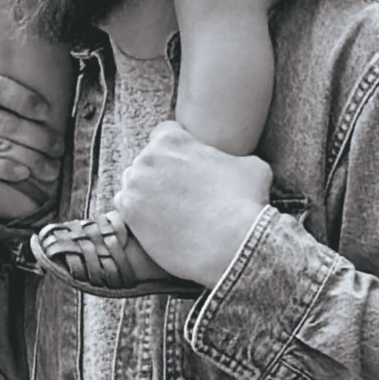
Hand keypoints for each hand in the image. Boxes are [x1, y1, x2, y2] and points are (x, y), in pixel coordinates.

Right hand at [0, 74, 62, 220]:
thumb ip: (9, 109)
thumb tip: (55, 112)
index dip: (25, 99)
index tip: (48, 112)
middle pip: (4, 122)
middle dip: (38, 137)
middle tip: (58, 148)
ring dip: (30, 158)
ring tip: (50, 169)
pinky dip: (6, 168)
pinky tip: (24, 173)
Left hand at [111, 122, 272, 283]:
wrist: (231, 245)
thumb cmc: (245, 203)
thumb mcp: (252, 166)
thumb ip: (232, 158)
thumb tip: (234, 164)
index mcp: (172, 140)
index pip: (165, 134)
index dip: (177, 149)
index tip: (186, 165)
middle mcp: (147, 158)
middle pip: (148, 160)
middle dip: (161, 173)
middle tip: (181, 192)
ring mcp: (135, 186)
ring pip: (134, 183)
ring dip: (147, 192)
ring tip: (170, 210)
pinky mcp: (129, 214)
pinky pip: (126, 207)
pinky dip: (138, 214)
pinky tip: (158, 223)